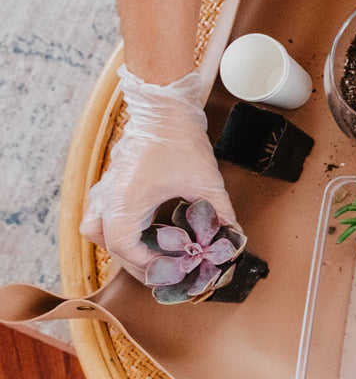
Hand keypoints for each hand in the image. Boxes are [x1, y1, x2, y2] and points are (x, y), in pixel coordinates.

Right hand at [80, 66, 236, 281]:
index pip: (125, 248)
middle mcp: (107, 199)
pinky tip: (146, 233)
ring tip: (152, 255)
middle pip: (111, 246)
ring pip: (97, 232)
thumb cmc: (179, 140)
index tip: (173, 268)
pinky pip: (100, 217)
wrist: (163, 108)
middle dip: (140, 263)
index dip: (148, 264)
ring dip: (121, 248)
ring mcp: (104, 191)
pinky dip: (118, 231)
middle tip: (168, 270)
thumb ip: (221, 213)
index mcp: (125, 201)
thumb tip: (234, 237)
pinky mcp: (108, 185)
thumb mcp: (206, 181)